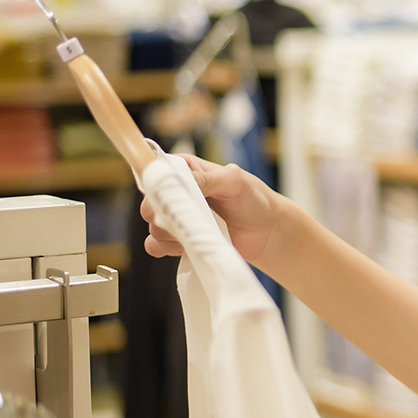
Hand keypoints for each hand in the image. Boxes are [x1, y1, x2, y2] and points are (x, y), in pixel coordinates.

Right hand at [141, 154, 285, 267]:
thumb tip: (183, 183)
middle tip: (184, 218)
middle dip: (161, 213)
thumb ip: (208, 179)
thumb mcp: (234, 181)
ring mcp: (178, 217)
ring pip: (151, 226)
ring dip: (166, 233)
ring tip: (194, 233)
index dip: (155, 184)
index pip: (155, 170)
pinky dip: (165, 248)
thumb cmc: (255, 200)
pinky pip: (156, 245)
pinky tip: (185, 247)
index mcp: (186, 169)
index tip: (167, 197)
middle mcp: (177, 192)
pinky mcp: (179, 239)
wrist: (268, 233)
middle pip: (149, 202)